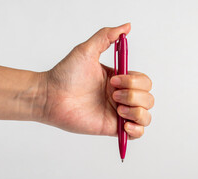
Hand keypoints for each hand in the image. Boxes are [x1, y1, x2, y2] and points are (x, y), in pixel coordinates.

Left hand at [39, 23, 153, 138]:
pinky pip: (137, 134)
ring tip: (118, 110)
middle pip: (148, 98)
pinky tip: (125, 124)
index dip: (134, 81)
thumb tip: (127, 26)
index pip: (144, 81)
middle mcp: (121, 96)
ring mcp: (117, 113)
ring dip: (136, 111)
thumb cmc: (65, 74)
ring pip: (146, 115)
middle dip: (134, 95)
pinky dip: (137, 130)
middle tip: (111, 94)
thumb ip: (106, 36)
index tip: (113, 80)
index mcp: (119, 80)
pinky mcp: (112, 128)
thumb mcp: (87, 50)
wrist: (50, 96)